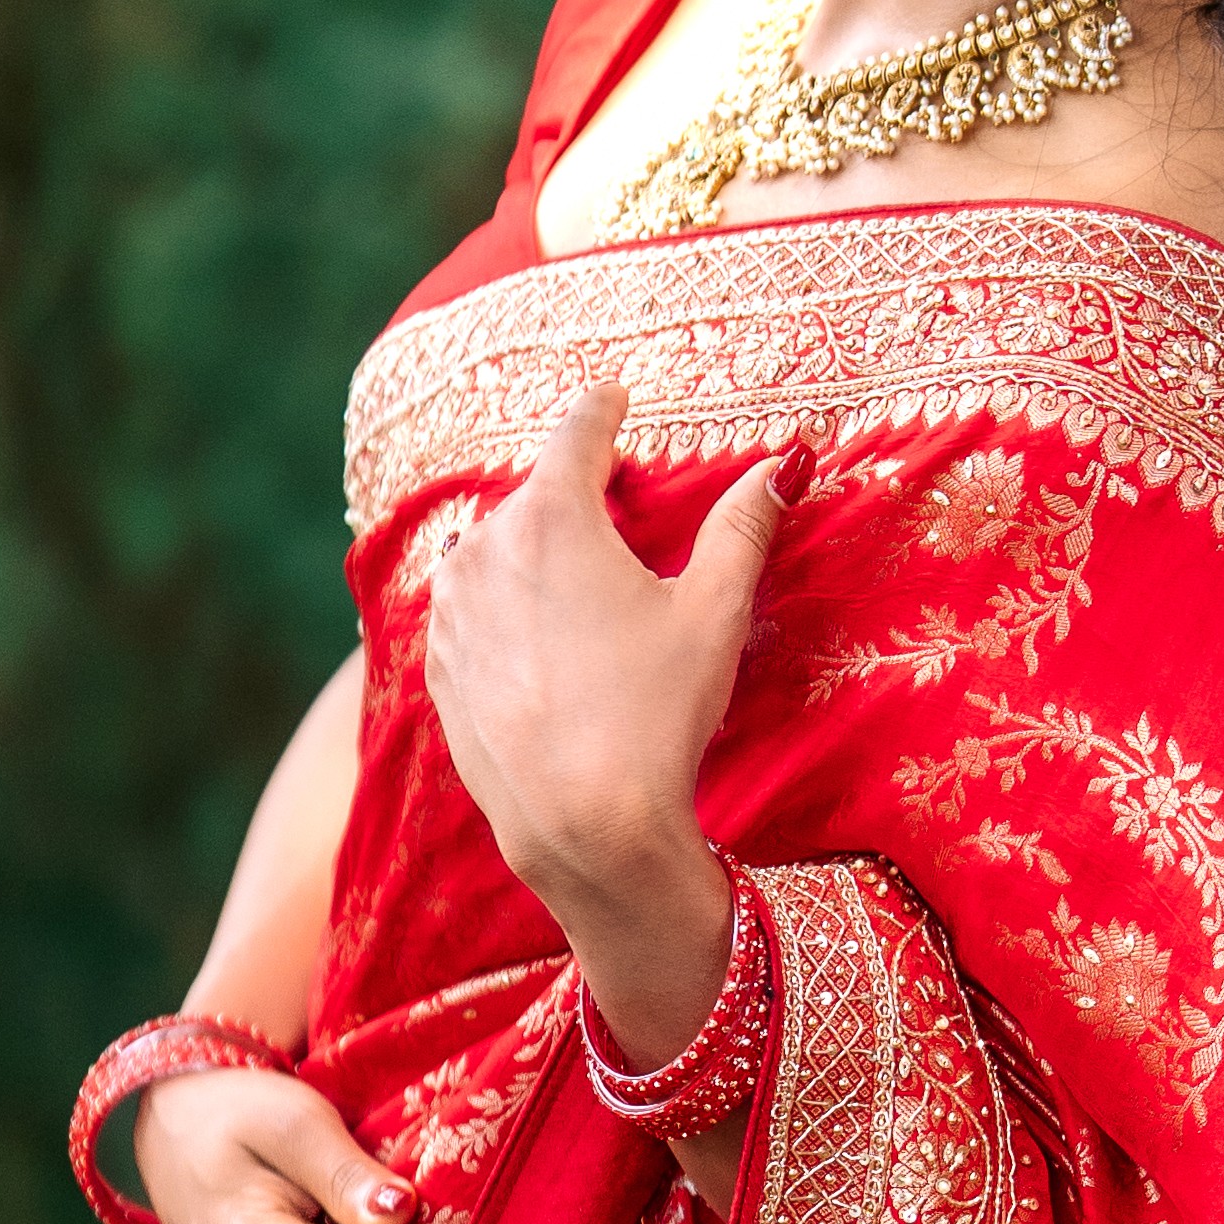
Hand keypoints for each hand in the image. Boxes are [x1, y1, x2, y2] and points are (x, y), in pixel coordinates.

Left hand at [421, 379, 793, 931]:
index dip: (603, 410)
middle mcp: (485, 548)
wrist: (580, 825)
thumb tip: (785, 463)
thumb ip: (744, 526)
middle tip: (617, 515)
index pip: (578, 431)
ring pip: (494, 552)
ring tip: (579, 590)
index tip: (614, 398)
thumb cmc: (654, 715)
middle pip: (535, 497)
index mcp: (553, 515)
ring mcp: (451, 609)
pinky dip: (501, 609)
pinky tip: (541, 644)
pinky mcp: (437, 666)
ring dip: (531, 554)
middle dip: (574, 499)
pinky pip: (470, 610)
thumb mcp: (714, 613)